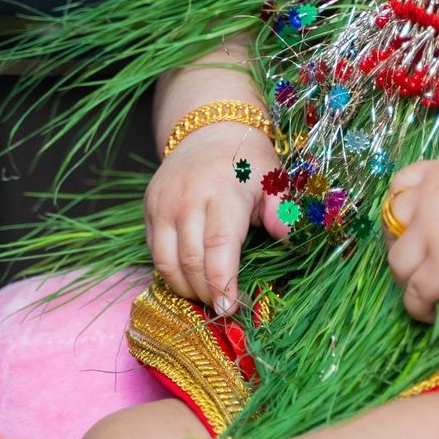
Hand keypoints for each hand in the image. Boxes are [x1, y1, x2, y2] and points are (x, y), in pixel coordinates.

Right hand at [142, 122, 288, 313]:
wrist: (208, 129)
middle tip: (225, 308)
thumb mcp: (274, 179)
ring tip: (208, 297)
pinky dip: (171, 272)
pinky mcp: (149, 210)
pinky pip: (154, 253)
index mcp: (222, 194)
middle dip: (207, 293)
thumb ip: (282, 211)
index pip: (218, 249)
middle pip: (191, 262)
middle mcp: (187, 200)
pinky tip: (191, 280)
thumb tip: (290, 239)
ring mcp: (162, 205)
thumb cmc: (248, 160)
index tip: (231, 308)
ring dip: (186, 288)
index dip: (223, 283)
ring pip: (166, 263)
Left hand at [381, 158, 438, 321]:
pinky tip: (431, 314)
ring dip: (406, 279)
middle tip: (413, 263)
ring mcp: (435, 234)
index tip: (407, 227)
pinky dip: (418, 307)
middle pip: (392, 223)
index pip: (400, 184)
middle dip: (398, 244)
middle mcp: (433, 197)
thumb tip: (434, 217)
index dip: (399, 209)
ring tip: (422, 291)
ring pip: (397, 261)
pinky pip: (414, 294)